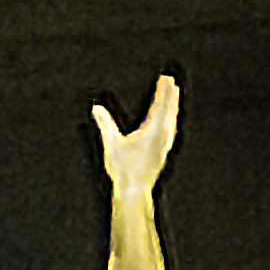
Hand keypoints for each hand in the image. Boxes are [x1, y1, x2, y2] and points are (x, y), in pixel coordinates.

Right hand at [91, 72, 179, 197]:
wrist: (135, 190)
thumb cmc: (123, 168)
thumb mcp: (112, 144)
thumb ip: (105, 124)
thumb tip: (96, 108)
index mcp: (153, 132)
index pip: (160, 106)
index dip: (163, 91)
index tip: (165, 78)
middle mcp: (163, 137)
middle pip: (170, 111)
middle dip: (171, 95)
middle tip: (172, 81)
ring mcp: (165, 144)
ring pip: (172, 120)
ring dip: (172, 106)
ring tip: (173, 96)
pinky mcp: (163, 151)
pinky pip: (170, 129)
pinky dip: (170, 119)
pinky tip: (169, 121)